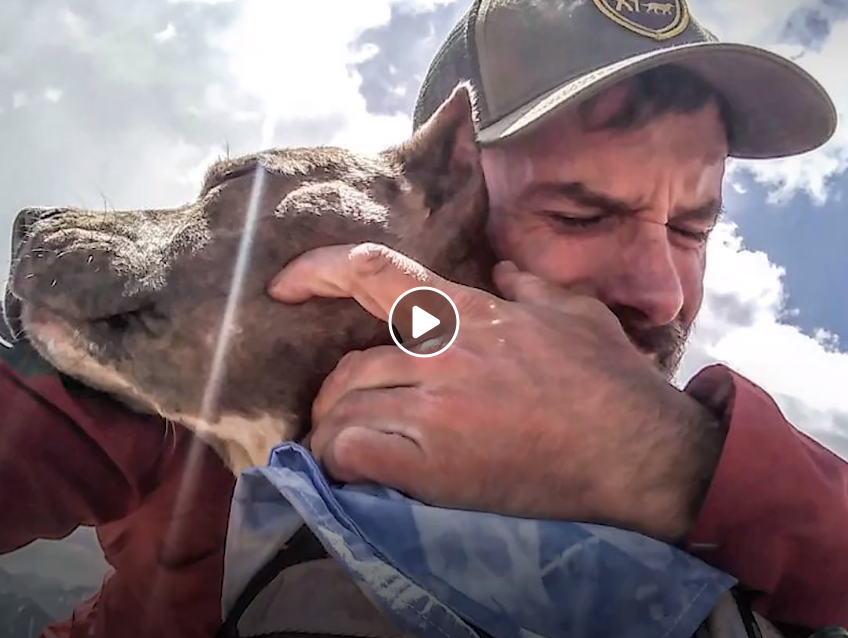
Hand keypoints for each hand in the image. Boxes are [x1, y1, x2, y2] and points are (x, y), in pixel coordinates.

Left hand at [269, 243, 724, 541]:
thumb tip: (504, 269)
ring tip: (347, 445)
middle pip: (348, 365)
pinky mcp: (431, 463)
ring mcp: (432, 408)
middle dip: (340, 390)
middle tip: (349, 411)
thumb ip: (530, 284)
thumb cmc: (609, 381)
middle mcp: (439, 353)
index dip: (319, 269)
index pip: (375, 271)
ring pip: (342, 409)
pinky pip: (351, 452)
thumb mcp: (574, 311)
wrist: (636, 453)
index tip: (284, 284)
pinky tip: (350, 469)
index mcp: (467, 312)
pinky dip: (338, 460)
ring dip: (335, 429)